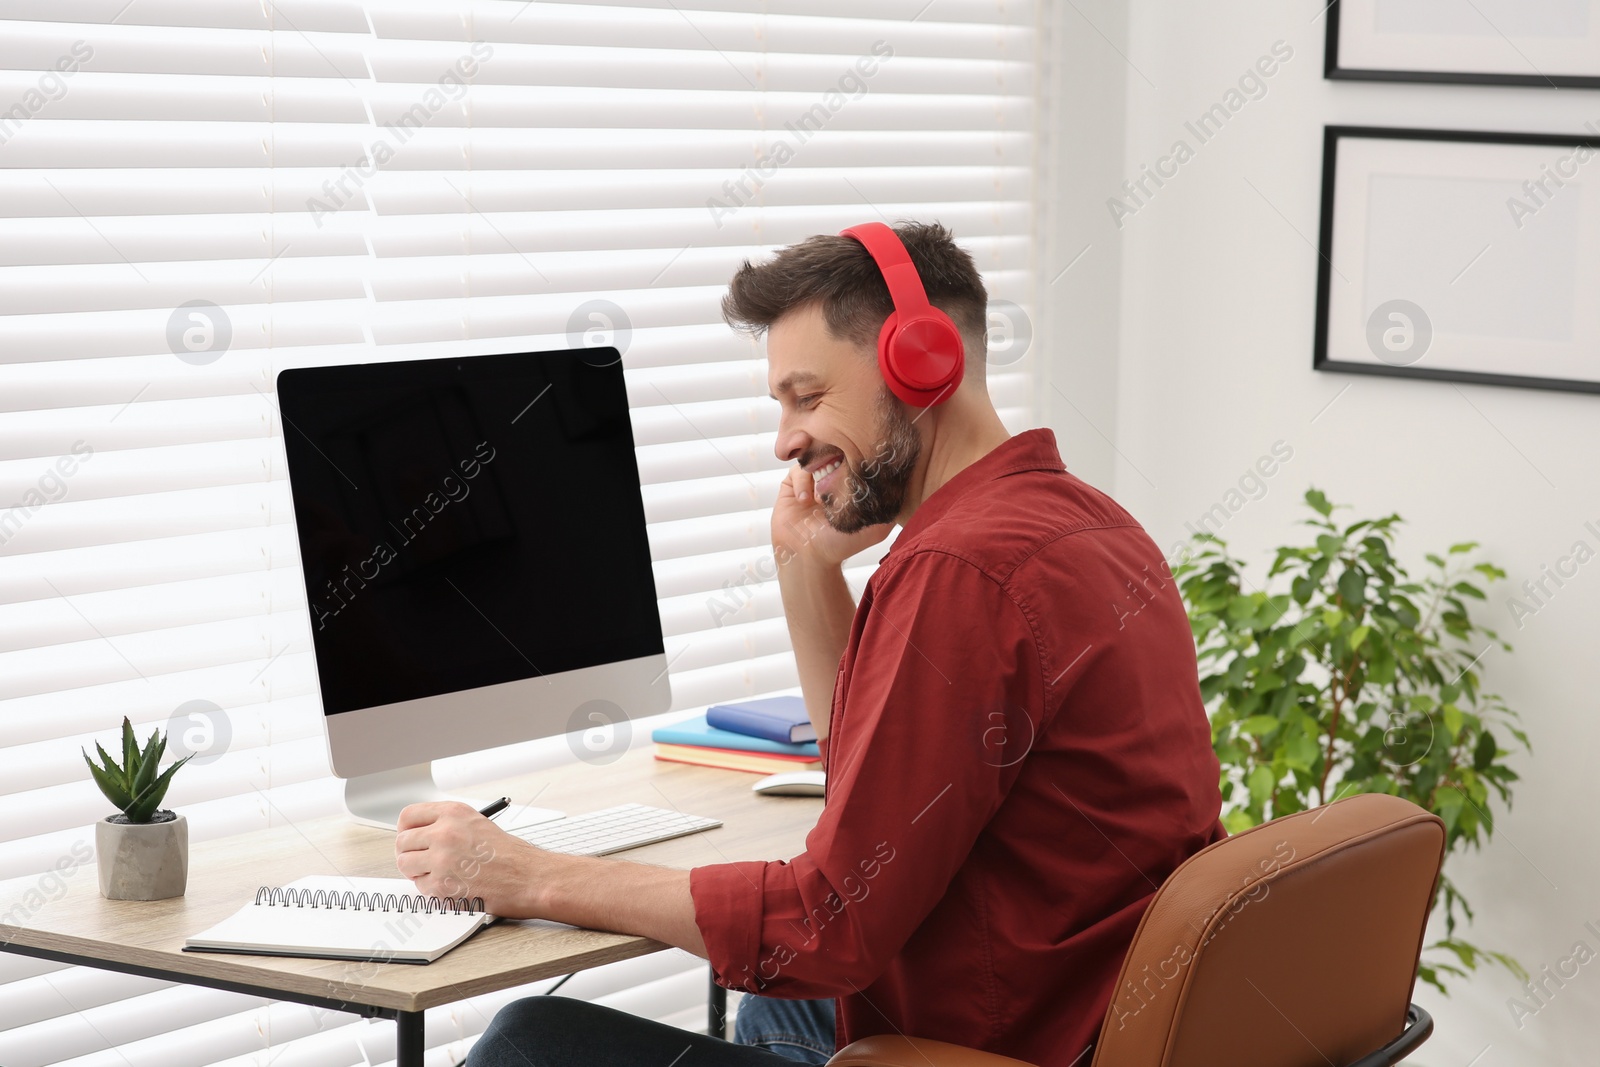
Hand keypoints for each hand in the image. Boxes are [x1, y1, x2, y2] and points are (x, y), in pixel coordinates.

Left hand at [394, 801, 544, 916]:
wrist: (527, 877)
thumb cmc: (509, 854)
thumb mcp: (477, 823)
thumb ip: (447, 824)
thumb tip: (421, 833)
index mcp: (453, 812)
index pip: (408, 816)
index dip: (405, 829)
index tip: (409, 836)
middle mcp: (444, 832)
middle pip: (402, 841)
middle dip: (410, 853)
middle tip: (422, 859)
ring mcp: (441, 858)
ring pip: (405, 864)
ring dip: (417, 871)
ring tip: (436, 872)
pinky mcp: (441, 883)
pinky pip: (419, 885)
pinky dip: (430, 888)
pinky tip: (449, 884)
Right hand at [771, 463, 891, 569]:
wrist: (808, 555)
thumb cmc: (841, 544)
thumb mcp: (876, 527)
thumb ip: (890, 508)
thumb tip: (904, 486)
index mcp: (852, 484)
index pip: (857, 457)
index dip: (856, 458)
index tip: (855, 466)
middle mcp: (833, 478)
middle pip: (835, 451)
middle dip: (835, 460)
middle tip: (835, 475)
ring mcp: (813, 479)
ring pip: (816, 457)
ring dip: (819, 473)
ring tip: (821, 496)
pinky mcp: (793, 483)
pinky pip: (797, 470)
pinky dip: (802, 483)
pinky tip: (806, 502)